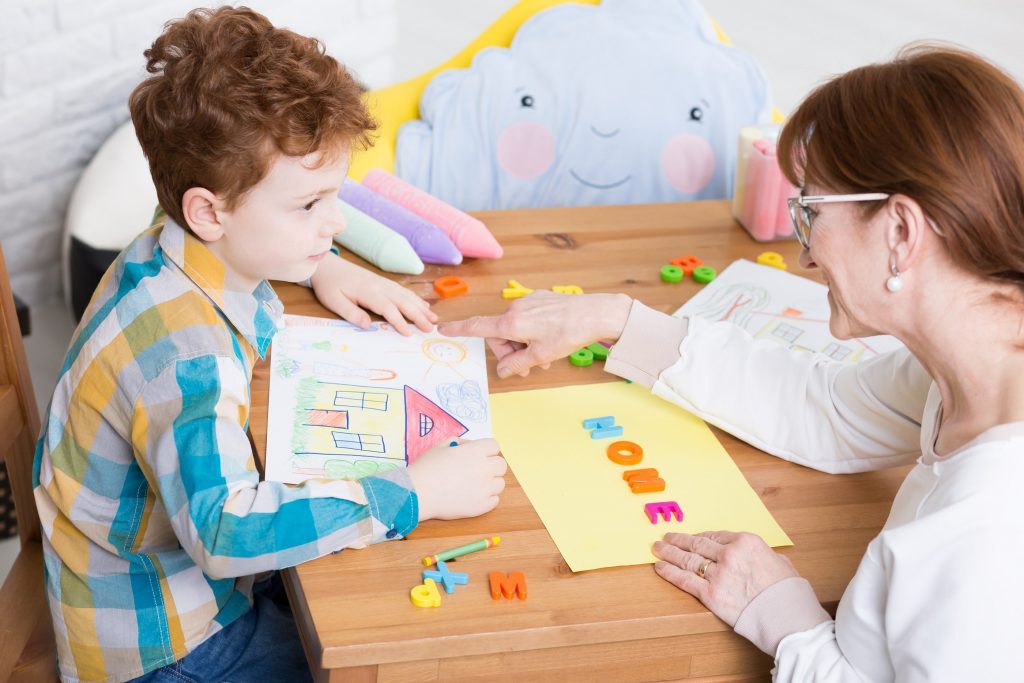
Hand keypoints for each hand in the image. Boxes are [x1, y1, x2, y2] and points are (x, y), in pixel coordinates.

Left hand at [311, 253, 436, 335]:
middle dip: (418, 315)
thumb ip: (350, 313)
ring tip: (434, 318)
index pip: (388, 308)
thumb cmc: (330, 285)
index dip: (399, 321)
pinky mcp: (384, 282)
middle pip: (403, 301)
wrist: (330, 266)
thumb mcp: (333, 301)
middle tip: (430, 328)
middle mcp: (380, 286)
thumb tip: (367, 325)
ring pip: (406, 295)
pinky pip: (403, 291)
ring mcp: (384, 283)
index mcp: (368, 292)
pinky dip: (416, 299)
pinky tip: (424, 306)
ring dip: (421, 307)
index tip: (409, 333)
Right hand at [408, 438, 506, 520]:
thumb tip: (469, 447)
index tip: (478, 455)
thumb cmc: (426, 468)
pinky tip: (472, 496)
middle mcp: (484, 468)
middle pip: (501, 465)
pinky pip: (495, 501)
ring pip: (500, 484)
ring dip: (490, 483)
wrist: (417, 493)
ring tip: (473, 485)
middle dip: (491, 466)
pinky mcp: (482, 506)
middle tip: (477, 471)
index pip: (495, 446)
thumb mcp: (440, 446)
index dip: (486, 450)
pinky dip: (487, 499)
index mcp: (475, 451)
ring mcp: (484, 489)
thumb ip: (459, 443)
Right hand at [438, 291, 632, 377]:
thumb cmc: (569, 333)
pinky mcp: (540, 299)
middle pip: (499, 335)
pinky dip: (532, 334)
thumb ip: (517, 364)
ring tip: (544, 358)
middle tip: (529, 368)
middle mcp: (515, 309)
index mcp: (511, 323)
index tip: (442, 328)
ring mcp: (528, 302)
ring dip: (523, 345)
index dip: (458, 329)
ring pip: (515, 329)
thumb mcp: (541, 356)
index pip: (477, 326)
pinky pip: (527, 319)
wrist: (595, 313)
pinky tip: (550, 342)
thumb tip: (502, 371)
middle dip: (510, 352)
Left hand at [652, 531, 799, 625]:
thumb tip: (761, 558)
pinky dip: (669, 572)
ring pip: (687, 559)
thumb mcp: (781, 563)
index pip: (716, 535)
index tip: (692, 537)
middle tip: (666, 538)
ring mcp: (718, 574)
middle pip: (697, 544)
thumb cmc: (789, 593)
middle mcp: (729, 554)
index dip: (700, 536)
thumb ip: (765, 556)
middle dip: (679, 540)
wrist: (787, 617)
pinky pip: (684, 580)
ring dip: (669, 553)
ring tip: (658, 549)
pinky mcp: (710, 594)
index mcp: (746, 542)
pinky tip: (660, 567)